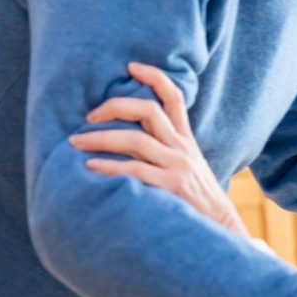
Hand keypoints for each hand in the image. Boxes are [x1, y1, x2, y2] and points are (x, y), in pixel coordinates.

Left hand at [69, 63, 245, 234]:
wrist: (221, 229)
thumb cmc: (196, 201)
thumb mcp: (189, 168)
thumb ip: (167, 152)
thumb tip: (130, 141)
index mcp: (185, 141)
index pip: (174, 99)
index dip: (155, 77)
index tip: (131, 66)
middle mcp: (182, 149)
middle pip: (148, 111)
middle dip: (114, 107)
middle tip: (88, 115)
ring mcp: (178, 166)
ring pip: (135, 140)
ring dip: (100, 138)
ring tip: (74, 141)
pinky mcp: (172, 187)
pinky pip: (134, 171)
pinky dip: (108, 167)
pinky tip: (89, 167)